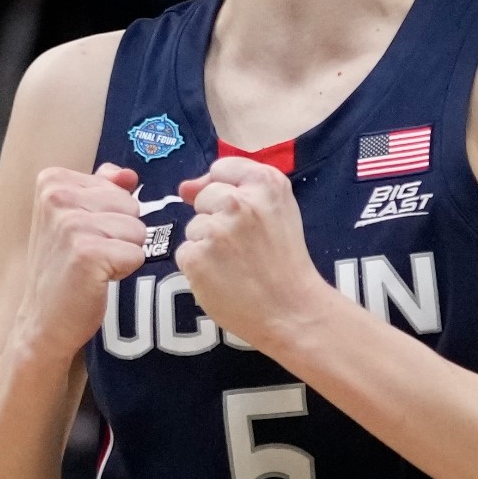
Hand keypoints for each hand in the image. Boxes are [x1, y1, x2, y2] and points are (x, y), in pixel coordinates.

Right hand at [15, 163, 146, 354]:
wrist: (43, 320)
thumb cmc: (63, 267)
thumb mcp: (76, 217)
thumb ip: (102, 188)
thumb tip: (128, 174)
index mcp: (52, 180)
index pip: (119, 188)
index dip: (111, 216)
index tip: (82, 236)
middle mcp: (58, 197)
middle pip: (132, 206)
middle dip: (120, 233)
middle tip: (89, 253)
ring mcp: (71, 224)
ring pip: (138, 230)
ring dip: (123, 252)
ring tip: (92, 265)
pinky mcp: (88, 253)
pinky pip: (137, 254)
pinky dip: (124, 271)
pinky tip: (96, 279)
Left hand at [175, 156, 327, 349]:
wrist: (292, 310)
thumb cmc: (285, 261)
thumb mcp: (277, 210)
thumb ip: (236, 187)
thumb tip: (185, 187)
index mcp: (266, 183)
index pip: (222, 168)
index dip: (226, 192)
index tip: (241, 214)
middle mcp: (240, 202)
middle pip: (204, 196)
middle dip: (216, 218)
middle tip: (244, 246)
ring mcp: (216, 230)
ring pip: (194, 226)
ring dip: (207, 244)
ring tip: (236, 264)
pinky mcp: (197, 257)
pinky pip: (185, 252)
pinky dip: (198, 267)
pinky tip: (223, 277)